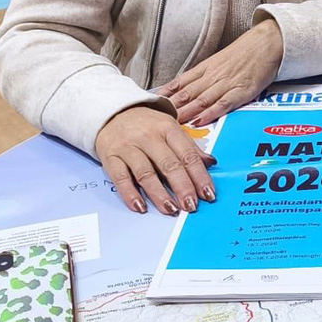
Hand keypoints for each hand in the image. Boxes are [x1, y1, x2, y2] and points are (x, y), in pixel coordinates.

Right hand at [95, 107, 216, 215]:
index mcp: (167, 128)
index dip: (199, 176)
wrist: (111, 112)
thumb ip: (188, 147)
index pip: (187, 155)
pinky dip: (130, 194)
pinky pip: (121, 178)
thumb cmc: (145, 124)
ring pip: (146, 173)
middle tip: (191, 206)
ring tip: (170, 209)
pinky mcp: (111, 157)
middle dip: (182, 187)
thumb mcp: (169, 128)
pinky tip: (140, 207)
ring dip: (159, 194)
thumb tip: (210, 163)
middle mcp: (148, 136)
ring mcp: (128, 147)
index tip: (208, 194)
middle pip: (169, 165)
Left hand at [158, 20, 283, 124]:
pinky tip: (200, 120)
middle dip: (171, 108)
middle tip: (155, 119)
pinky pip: (223, 103)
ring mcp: (227, 83)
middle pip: (187, 94)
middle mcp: (212, 76)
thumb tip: (185, 86)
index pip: (180, 82)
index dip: (165, 95)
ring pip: (201, 100)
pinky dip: (210, 113)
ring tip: (172, 123)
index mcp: (206, 68)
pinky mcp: (242, 91)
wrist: (268, 41)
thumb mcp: (220, 60)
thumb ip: (203, 74)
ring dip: (185, 112)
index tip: (150, 104)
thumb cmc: (246, 52)